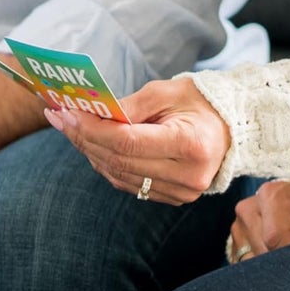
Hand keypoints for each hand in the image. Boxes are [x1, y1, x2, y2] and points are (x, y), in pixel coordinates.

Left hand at [45, 76, 230, 204]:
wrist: (232, 128)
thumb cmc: (199, 103)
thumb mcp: (166, 92)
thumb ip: (128, 106)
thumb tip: (89, 114)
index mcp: (191, 145)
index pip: (127, 142)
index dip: (91, 129)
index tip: (65, 112)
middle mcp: (188, 175)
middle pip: (119, 160)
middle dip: (82, 137)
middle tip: (57, 117)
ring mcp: (182, 192)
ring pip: (118, 175)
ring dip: (89, 151)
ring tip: (69, 127)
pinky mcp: (173, 197)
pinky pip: (127, 183)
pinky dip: (105, 163)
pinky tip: (91, 144)